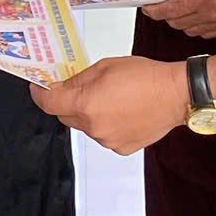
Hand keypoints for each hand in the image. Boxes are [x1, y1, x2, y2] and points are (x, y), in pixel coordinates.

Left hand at [30, 56, 188, 154]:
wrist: (176, 95)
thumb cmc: (145, 76)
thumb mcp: (105, 66)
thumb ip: (78, 79)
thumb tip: (62, 85)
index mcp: (86, 104)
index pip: (49, 103)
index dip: (40, 94)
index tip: (39, 88)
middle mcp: (94, 126)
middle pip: (66, 116)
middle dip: (68, 102)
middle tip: (81, 89)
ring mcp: (107, 140)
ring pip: (86, 127)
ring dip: (90, 114)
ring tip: (112, 99)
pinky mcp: (121, 148)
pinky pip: (103, 135)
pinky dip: (106, 124)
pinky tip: (122, 112)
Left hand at [142, 0, 215, 38]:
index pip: (169, 10)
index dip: (154, 10)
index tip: (147, 8)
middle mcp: (212, 14)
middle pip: (176, 22)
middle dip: (168, 13)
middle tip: (169, 1)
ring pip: (187, 30)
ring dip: (182, 19)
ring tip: (189, 4)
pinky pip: (202, 33)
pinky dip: (196, 24)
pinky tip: (201, 12)